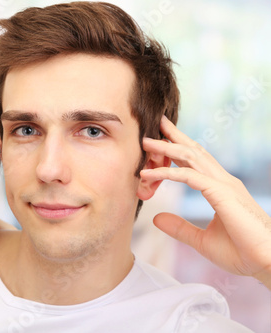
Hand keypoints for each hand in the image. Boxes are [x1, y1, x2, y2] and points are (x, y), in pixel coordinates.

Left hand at [140, 116, 270, 288]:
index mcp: (221, 189)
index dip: (178, 149)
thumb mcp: (201, 241)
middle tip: (157, 122)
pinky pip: (189, 177)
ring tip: (146, 141)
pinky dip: (167, 173)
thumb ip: (179, 228)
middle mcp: (223, 181)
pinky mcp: (222, 194)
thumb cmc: (242, 253)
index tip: (161, 140)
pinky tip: (149, 174)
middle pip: (194, 151)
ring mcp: (224, 185)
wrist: (267, 263)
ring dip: (166, 148)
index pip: (197, 162)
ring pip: (190, 158)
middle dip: (174, 136)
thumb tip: (157, 218)